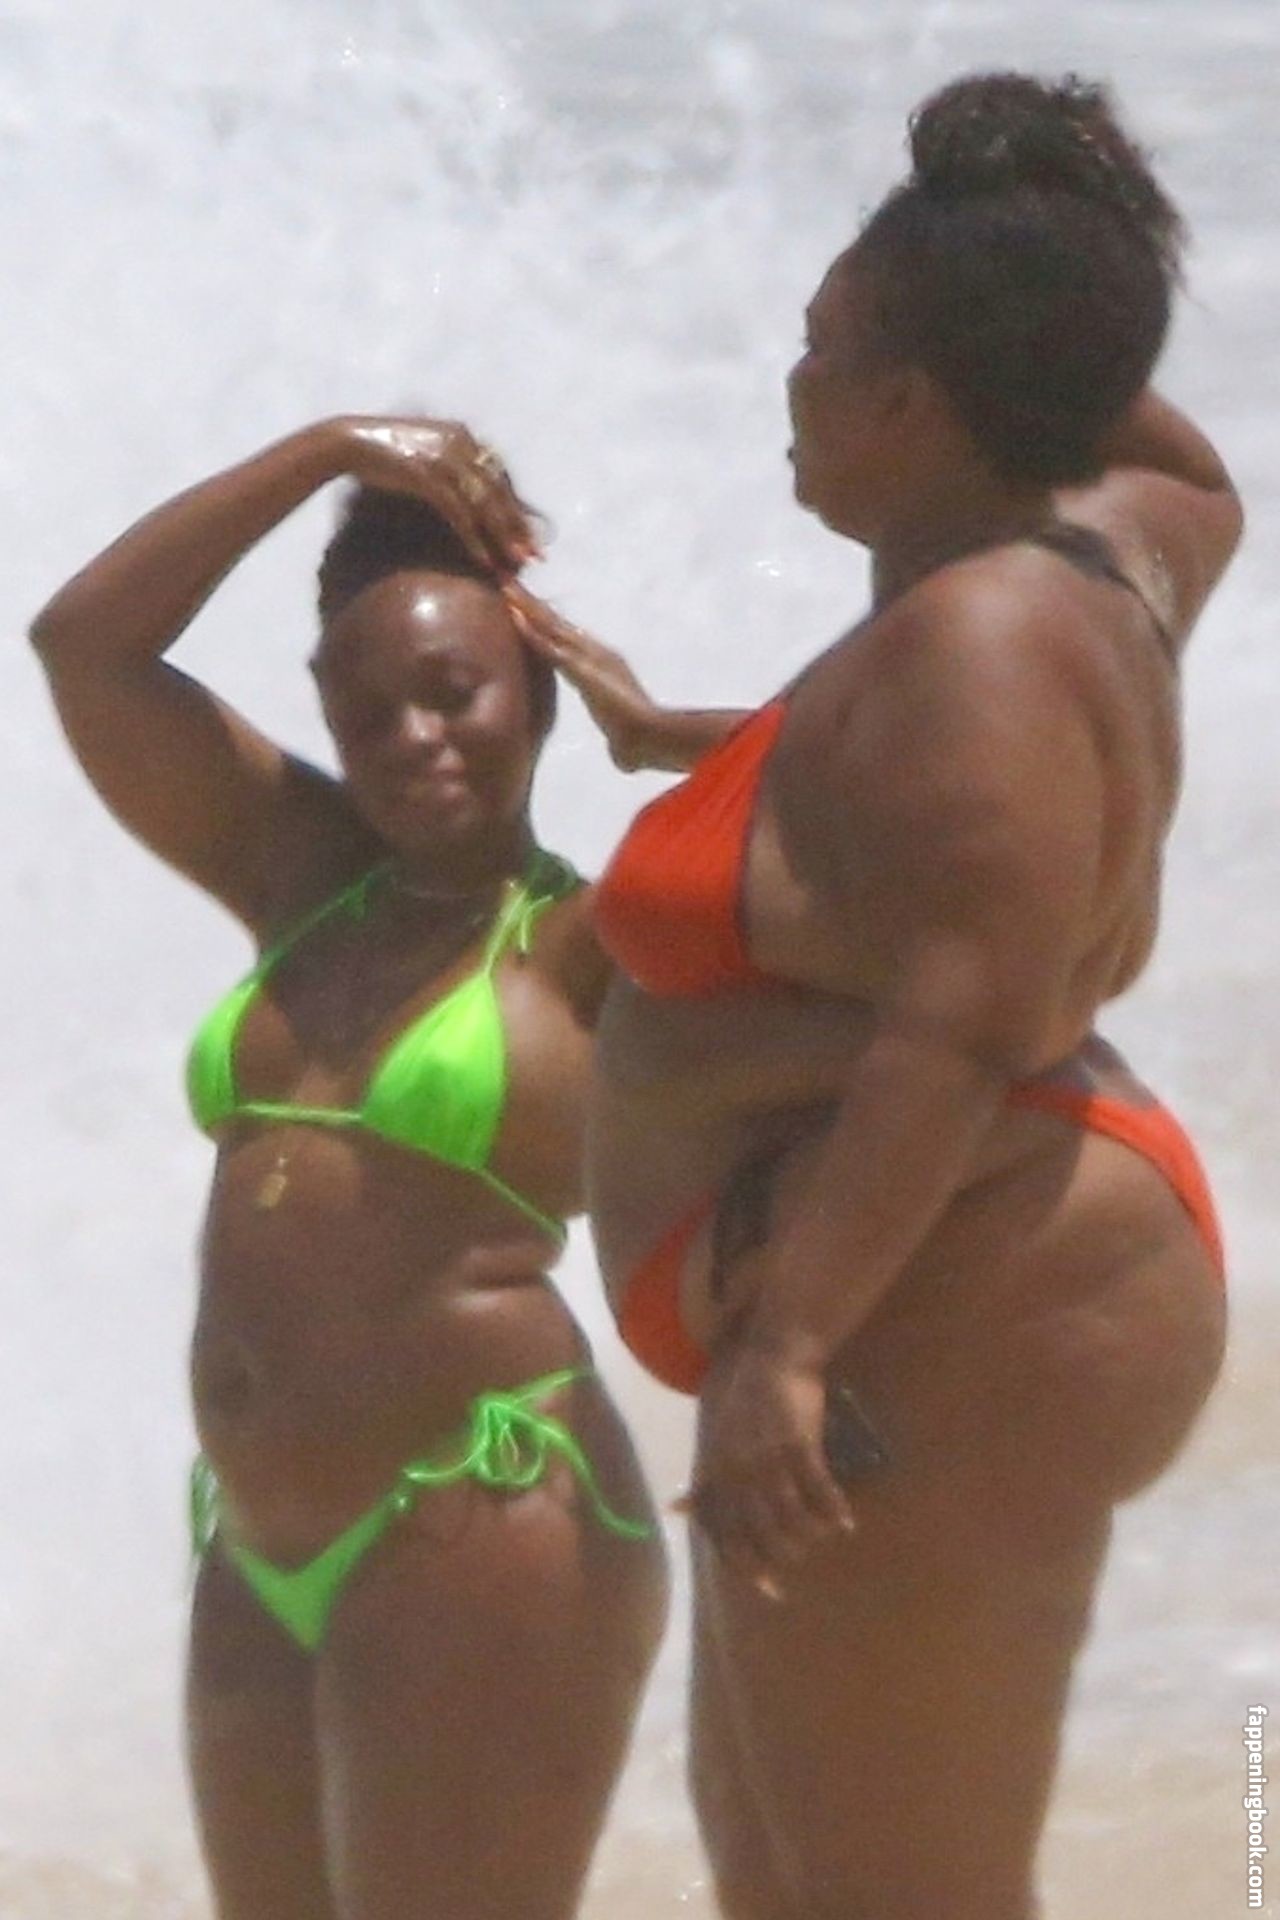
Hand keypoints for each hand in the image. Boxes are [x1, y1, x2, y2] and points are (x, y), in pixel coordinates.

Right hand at [336, 416, 537, 577]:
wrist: (349, 442)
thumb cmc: (385, 455)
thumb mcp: (426, 455)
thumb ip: (451, 470)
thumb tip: (469, 499)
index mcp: (463, 436)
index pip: (501, 478)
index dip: (517, 509)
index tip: (530, 536)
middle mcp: (460, 443)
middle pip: (499, 493)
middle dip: (518, 528)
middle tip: (535, 556)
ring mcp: (444, 459)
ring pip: (484, 506)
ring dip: (502, 538)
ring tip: (514, 565)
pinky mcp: (426, 477)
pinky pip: (459, 516)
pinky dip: (474, 540)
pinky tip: (483, 562)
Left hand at [503, 582, 658, 769]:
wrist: (653, 737)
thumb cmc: (642, 745)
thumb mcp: (624, 742)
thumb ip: (619, 745)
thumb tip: (623, 761)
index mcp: (603, 668)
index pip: (568, 642)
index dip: (546, 626)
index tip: (528, 609)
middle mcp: (596, 655)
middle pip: (557, 625)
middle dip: (532, 605)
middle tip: (509, 582)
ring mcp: (588, 658)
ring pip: (550, 626)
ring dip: (526, 606)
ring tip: (505, 585)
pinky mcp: (581, 668)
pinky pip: (549, 644)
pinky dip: (531, 629)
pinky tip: (513, 614)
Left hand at [683, 1342, 854, 1600]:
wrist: (770, 1353)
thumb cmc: (737, 1391)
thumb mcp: (708, 1433)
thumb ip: (699, 1473)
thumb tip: (676, 1505)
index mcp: (714, 1468)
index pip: (723, 1530)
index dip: (742, 1563)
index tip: (766, 1587)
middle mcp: (737, 1469)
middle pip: (757, 1531)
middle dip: (779, 1555)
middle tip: (797, 1561)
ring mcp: (768, 1457)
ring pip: (790, 1515)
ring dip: (808, 1535)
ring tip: (821, 1538)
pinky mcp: (799, 1443)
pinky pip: (818, 1488)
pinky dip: (832, 1509)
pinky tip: (845, 1523)